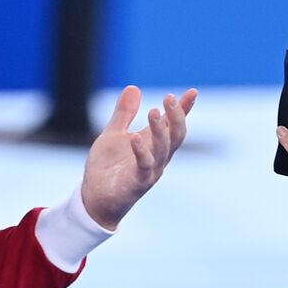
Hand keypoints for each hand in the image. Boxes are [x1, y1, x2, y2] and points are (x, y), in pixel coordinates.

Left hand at [81, 86, 197, 228]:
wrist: (95, 199)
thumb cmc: (107, 167)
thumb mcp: (113, 134)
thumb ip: (124, 113)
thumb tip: (134, 87)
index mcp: (153, 144)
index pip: (173, 124)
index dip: (184, 109)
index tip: (192, 92)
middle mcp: (158, 157)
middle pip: (176, 135)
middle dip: (176, 117)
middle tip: (169, 97)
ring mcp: (151, 170)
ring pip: (163, 149)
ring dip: (160, 130)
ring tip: (154, 111)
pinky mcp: (138, 183)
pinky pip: (144, 166)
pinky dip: (141, 152)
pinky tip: (134, 138)